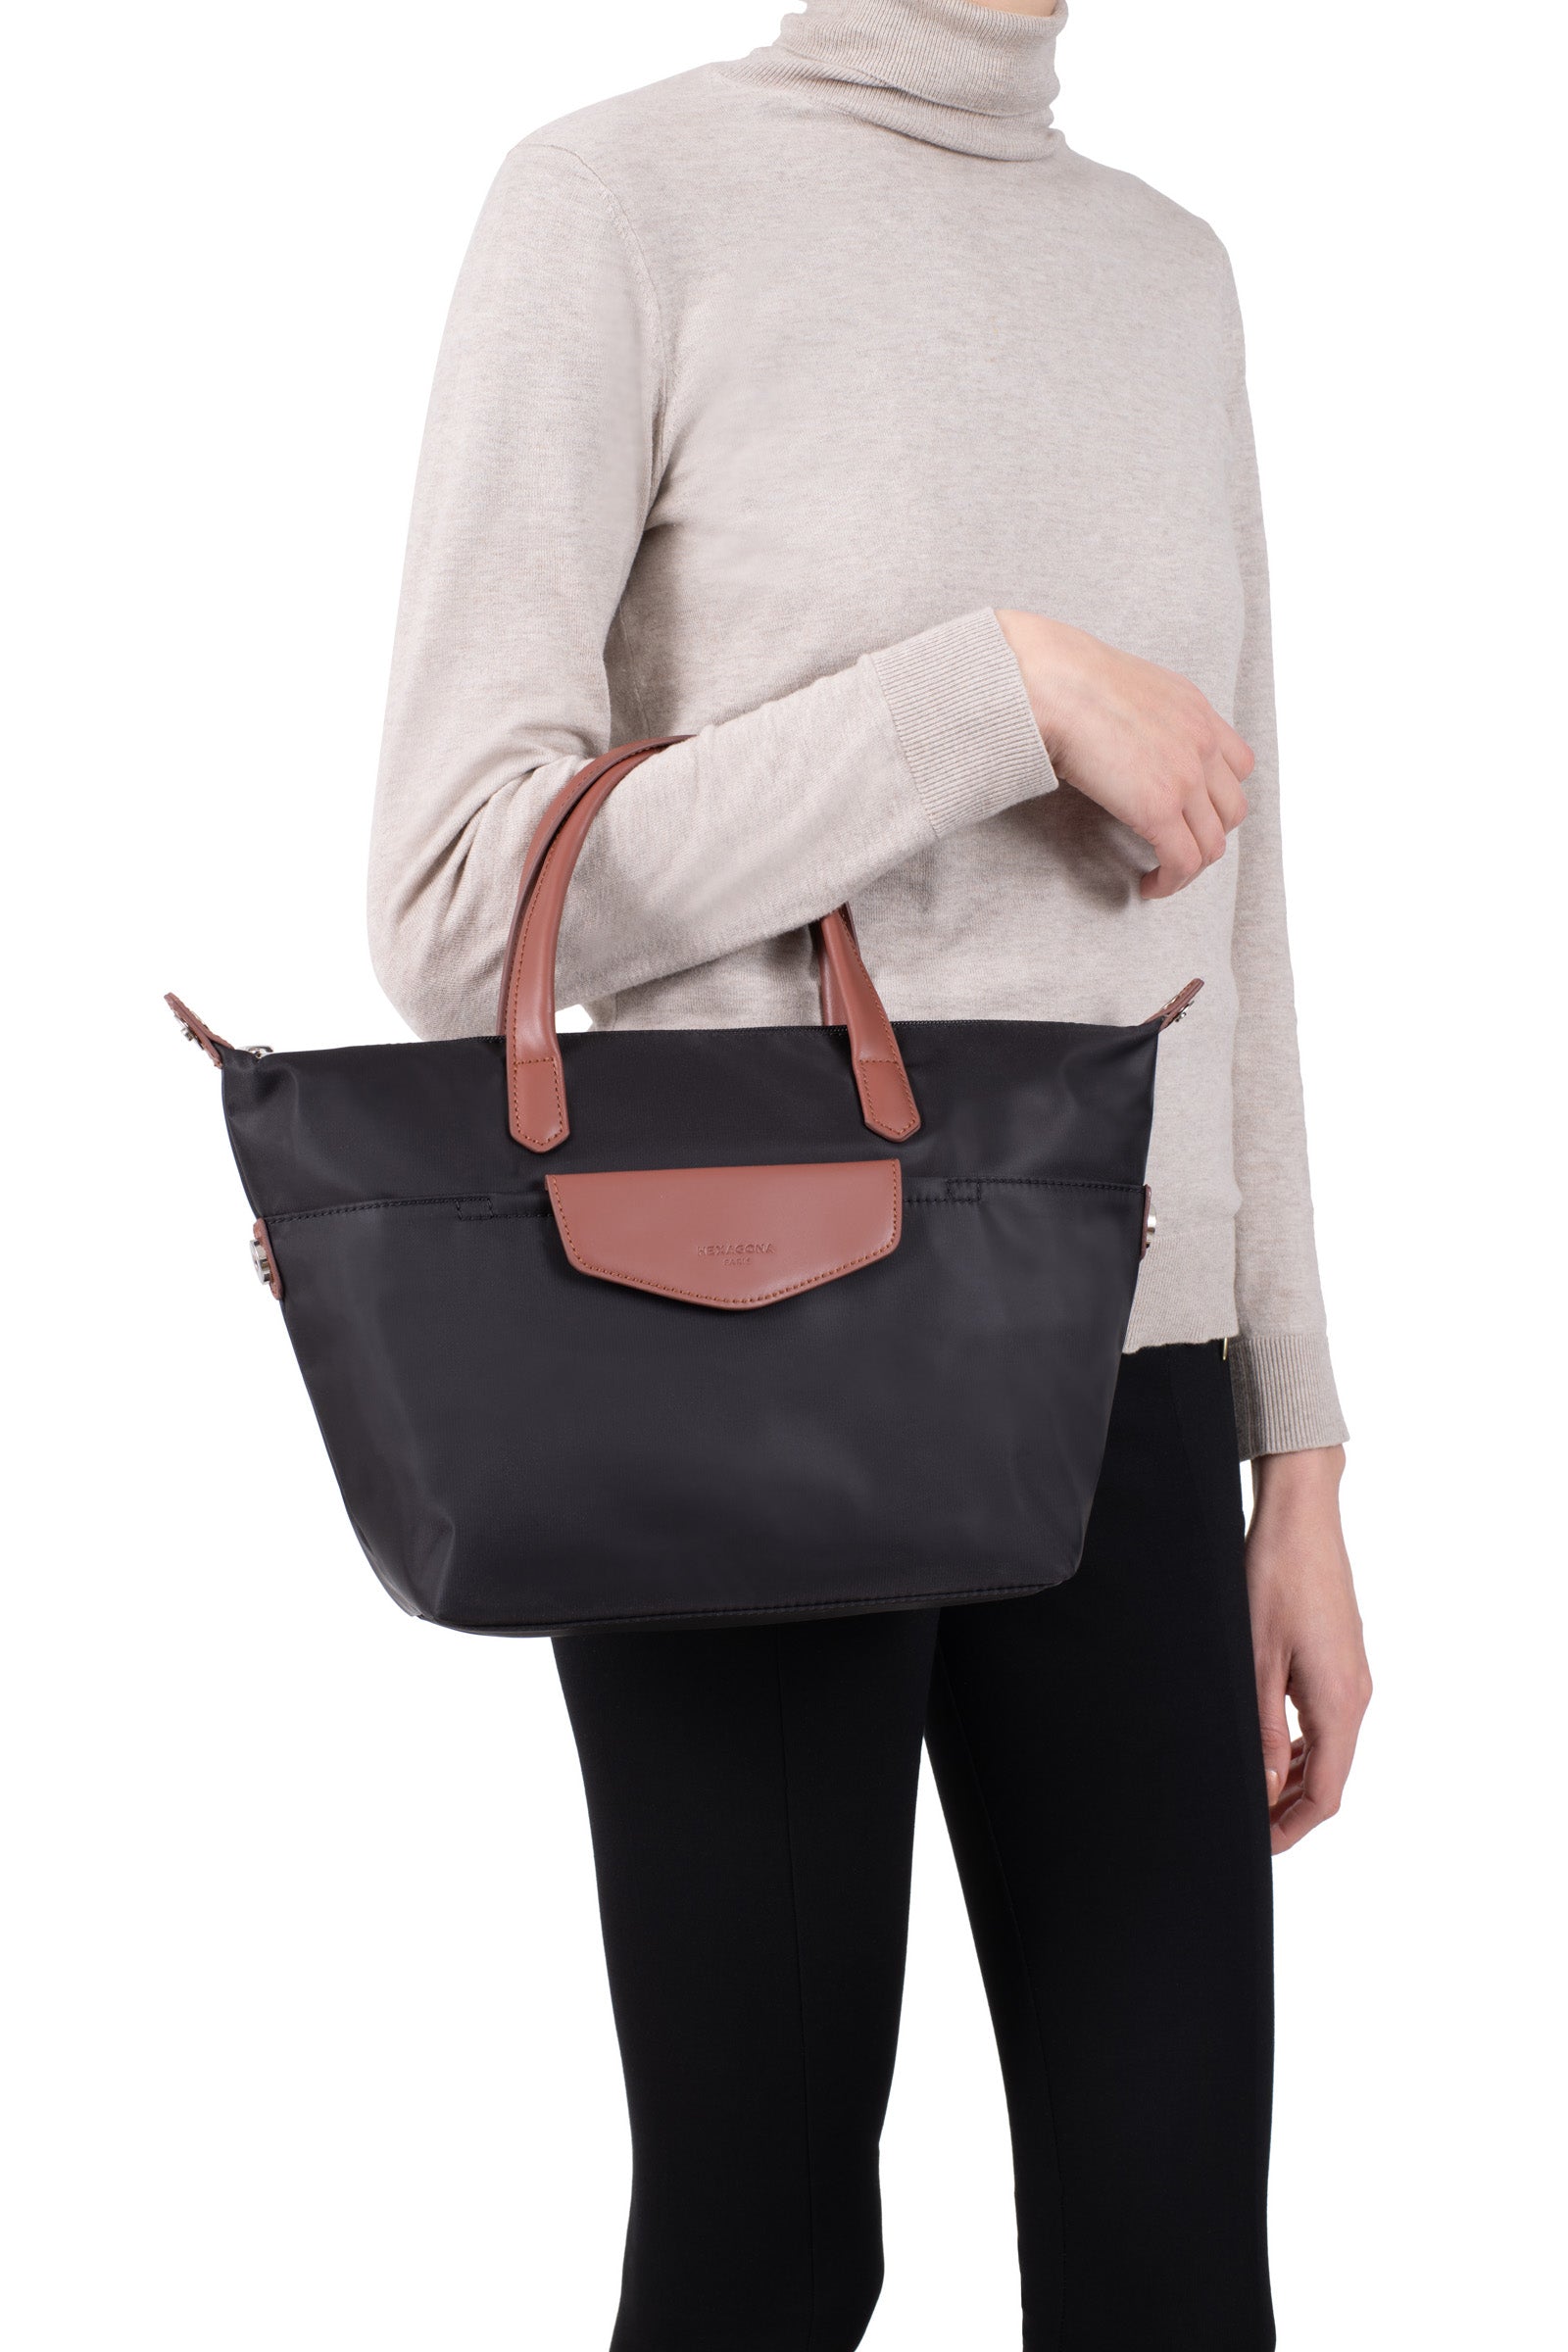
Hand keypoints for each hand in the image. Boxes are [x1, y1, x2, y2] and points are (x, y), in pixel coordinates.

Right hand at [995, 609, 1252, 896]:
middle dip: (1207, 835)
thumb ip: (1142, 717)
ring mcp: (1186, 777)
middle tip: (1175, 848)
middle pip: (1232, 809)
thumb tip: (1121, 742)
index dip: (1218, 798)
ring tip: (1162, 875)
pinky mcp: (1159, 809)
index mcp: (1196, 710)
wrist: (1052, 684)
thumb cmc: (1065, 681)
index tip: (1191, 815)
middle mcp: (1202, 743)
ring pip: (1212, 843)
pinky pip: (1183, 862)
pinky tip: (1148, 886)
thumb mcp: (1126, 687)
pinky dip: (1170, 882)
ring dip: (1190, 867)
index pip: (1238, 765)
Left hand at [1246, 1445, 1371, 1854]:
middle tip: (1246, 1823)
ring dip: (1294, 1776)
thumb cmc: (1273, 1578)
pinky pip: (1326, 1719)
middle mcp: (1355, 1696)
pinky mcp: (1341, 1659)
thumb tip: (1264, 1789)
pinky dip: (1299, 1744)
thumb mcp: (1256, 1660)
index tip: (1258, 1846)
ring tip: (1252, 1791)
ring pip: (1328, 1748)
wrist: (1301, 1518)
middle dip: (1290, 1809)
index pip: (1326, 1792)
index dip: (1293, 1828)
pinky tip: (1268, 1744)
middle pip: (1330, 1776)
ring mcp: (1352, 1676)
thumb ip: (1259, 1731)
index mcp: (1339, 1703)